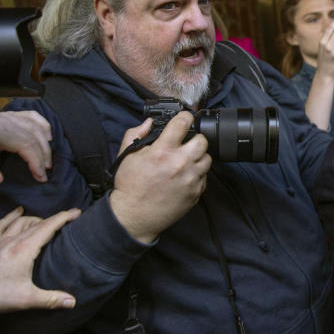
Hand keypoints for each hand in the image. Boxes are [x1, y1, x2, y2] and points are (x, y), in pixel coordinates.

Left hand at [0, 111, 52, 185]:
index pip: (23, 143)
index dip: (35, 160)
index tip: (40, 176)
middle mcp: (2, 121)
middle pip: (32, 136)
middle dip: (43, 155)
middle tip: (45, 172)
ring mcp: (10, 115)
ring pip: (37, 127)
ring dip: (46, 146)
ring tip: (47, 162)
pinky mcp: (16, 114)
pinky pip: (35, 117)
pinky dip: (45, 127)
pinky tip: (48, 140)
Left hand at [0, 206, 79, 323]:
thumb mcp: (26, 299)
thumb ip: (51, 299)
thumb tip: (72, 302)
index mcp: (25, 249)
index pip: (48, 227)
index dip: (64, 217)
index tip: (76, 212)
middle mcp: (13, 240)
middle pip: (37, 223)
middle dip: (53, 218)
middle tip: (66, 218)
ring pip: (19, 222)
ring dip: (34, 219)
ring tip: (44, 221)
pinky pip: (0, 226)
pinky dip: (9, 217)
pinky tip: (15, 213)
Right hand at [109, 113, 211, 243]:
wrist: (134, 216)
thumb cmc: (130, 187)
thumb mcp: (126, 156)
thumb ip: (136, 134)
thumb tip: (149, 123)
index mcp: (163, 151)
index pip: (183, 123)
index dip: (184, 117)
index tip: (184, 119)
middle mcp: (180, 163)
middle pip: (202, 140)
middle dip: (194, 138)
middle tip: (185, 144)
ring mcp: (190, 179)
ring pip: (207, 158)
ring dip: (197, 157)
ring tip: (185, 161)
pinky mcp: (196, 192)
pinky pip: (204, 176)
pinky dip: (197, 174)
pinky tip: (184, 176)